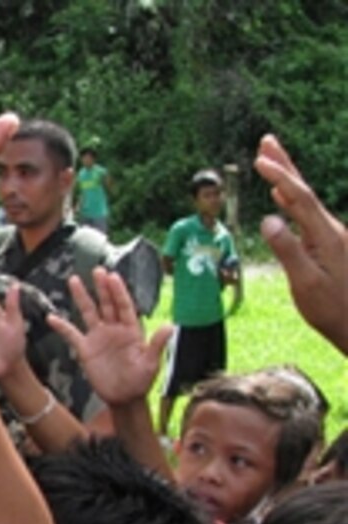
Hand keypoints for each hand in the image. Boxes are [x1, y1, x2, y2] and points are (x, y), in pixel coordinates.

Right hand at [48, 268, 172, 406]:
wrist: (123, 398)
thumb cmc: (140, 381)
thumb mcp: (151, 364)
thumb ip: (157, 344)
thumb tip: (170, 326)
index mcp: (131, 330)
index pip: (124, 306)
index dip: (118, 292)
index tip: (113, 277)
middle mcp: (114, 330)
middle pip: (107, 304)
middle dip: (102, 287)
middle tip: (97, 270)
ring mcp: (98, 338)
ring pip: (89, 313)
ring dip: (82, 297)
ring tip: (74, 280)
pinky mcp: (85, 349)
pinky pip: (72, 334)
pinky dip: (62, 326)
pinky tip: (52, 318)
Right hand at [254, 134, 347, 354]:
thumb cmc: (333, 309)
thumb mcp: (306, 284)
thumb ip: (288, 251)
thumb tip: (268, 220)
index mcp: (326, 236)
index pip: (299, 198)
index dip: (280, 176)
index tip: (260, 160)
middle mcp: (331, 231)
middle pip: (304, 191)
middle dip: (286, 165)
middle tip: (267, 142)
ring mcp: (331, 238)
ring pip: (306, 201)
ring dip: (287, 179)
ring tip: (272, 163)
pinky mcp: (329, 247)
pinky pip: (307, 215)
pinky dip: (292, 201)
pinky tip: (284, 199)